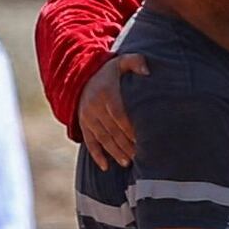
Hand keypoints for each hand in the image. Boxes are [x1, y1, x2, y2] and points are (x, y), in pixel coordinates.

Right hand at [72, 52, 145, 173]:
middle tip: (140, 156)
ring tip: (127, 162)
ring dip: (114, 152)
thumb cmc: (109, 71)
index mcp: (106, 92)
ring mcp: (87, 116)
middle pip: (112, 129)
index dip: (130, 128)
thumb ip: (135, 62)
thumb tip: (147, 72)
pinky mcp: (83, 124)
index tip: (143, 138)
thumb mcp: (121, 62)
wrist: (81, 75)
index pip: (119, 114)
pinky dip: (96, 155)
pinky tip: (105, 167)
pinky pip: (89, 142)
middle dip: (126, 144)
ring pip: (102, 138)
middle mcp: (94, 106)